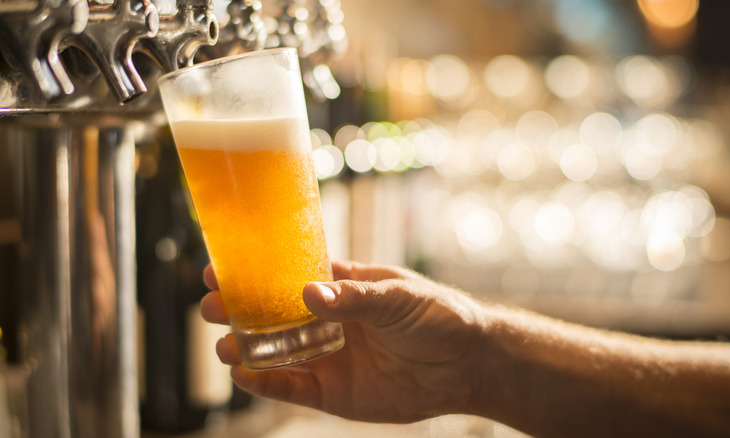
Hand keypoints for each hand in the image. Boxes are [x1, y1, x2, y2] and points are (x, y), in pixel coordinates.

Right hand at [200, 260, 485, 423]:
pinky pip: (291, 387)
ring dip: (244, 347)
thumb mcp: (397, 296)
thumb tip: (309, 294)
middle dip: (237, 309)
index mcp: (341, 287)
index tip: (220, 266)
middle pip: (271, 314)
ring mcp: (327, 356)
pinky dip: (266, 382)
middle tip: (209, 306)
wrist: (467, 364)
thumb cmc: (437, 315)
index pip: (288, 275)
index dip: (254, 271)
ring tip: (224, 343)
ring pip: (274, 352)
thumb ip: (354, 298)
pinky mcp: (333, 391)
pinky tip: (244, 373)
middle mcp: (327, 321)